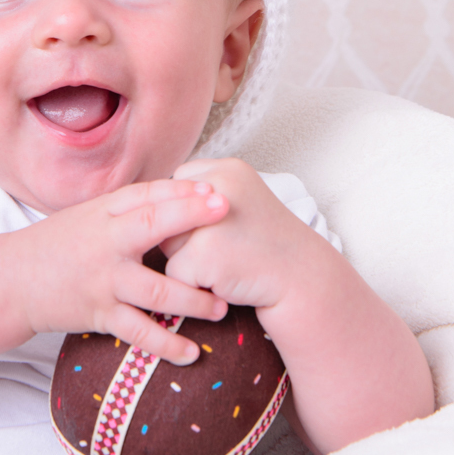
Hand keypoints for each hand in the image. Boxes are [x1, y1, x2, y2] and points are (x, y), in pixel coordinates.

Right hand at [11, 178, 230, 364]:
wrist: (14, 280)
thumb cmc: (61, 243)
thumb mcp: (92, 215)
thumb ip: (132, 208)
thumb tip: (185, 194)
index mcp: (106, 214)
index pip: (150, 195)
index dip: (184, 192)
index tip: (216, 190)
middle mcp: (107, 243)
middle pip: (154, 227)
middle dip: (192, 220)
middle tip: (228, 215)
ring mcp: (105, 281)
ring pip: (157, 291)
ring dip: (194, 300)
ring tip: (222, 306)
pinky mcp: (100, 315)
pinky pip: (139, 333)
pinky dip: (166, 345)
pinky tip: (191, 353)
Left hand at [162, 158, 318, 312]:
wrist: (304, 281)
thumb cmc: (267, 243)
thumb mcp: (239, 200)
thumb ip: (202, 195)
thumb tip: (149, 203)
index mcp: (228, 169)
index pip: (177, 186)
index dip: (190, 213)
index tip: (220, 226)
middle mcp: (218, 188)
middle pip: (166, 213)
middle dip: (185, 236)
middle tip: (227, 245)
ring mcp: (211, 222)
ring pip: (166, 244)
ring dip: (187, 260)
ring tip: (227, 261)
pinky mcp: (204, 257)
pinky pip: (174, 274)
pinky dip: (193, 285)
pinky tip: (225, 280)